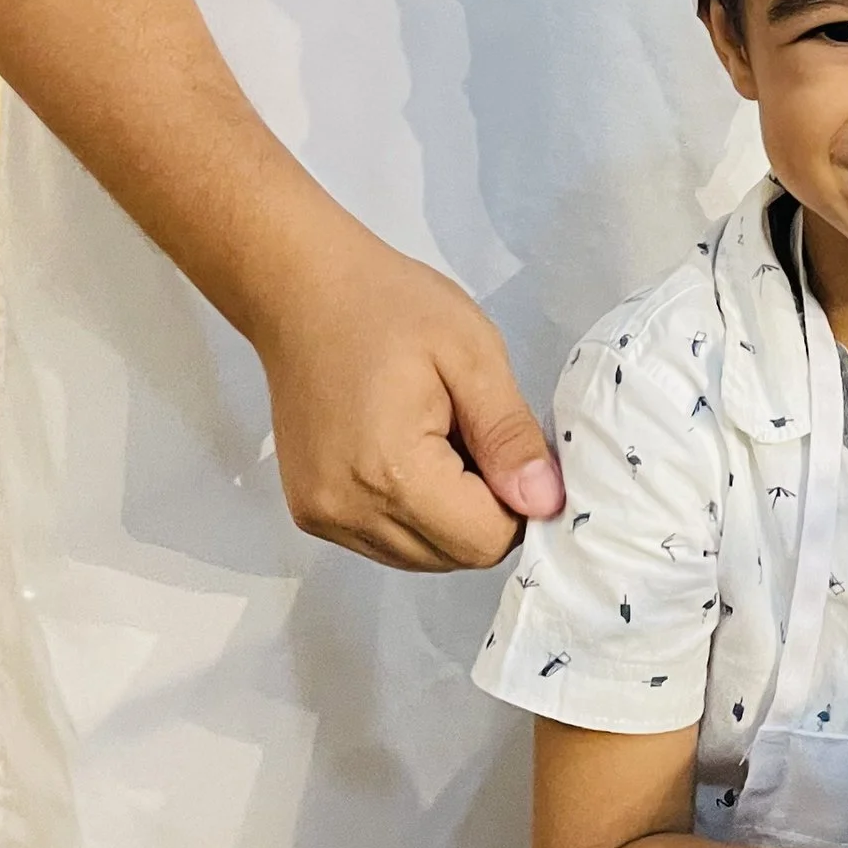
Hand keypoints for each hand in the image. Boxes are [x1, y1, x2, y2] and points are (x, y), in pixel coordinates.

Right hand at [251, 222, 562, 569]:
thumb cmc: (390, 306)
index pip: (484, 540)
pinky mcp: (310, 513)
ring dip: (449, 515)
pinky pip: (385, 541)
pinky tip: (407, 453)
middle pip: (453, 556)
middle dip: (484, 509)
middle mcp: (349, 512)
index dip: (518, 505)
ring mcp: (323, 518)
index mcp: (391, 474)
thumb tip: (546, 503)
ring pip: (421, 555)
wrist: (300, 291)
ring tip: (440, 438)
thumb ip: (510, 435)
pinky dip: (413, 512)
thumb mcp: (472, 353)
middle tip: (474, 433)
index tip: (515, 451)